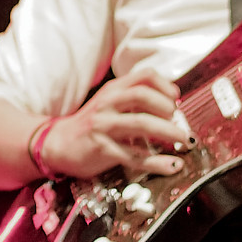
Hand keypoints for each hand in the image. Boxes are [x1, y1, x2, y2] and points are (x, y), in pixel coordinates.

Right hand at [38, 63, 186, 180]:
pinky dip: (158, 162)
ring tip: (184, 141)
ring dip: (168, 132)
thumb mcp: (109, 104)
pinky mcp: (103, 149)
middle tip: (179, 122)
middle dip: (168, 109)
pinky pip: (135, 156)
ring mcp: (103, 126)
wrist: (57, 144)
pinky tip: (173, 165)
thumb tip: (171, 105)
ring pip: (141, 123)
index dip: (165, 86)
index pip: (143, 76)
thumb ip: (133, 101)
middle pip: (142, 95)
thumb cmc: (90, 125)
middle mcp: (107, 104)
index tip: (176, 99)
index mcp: (112, 90)